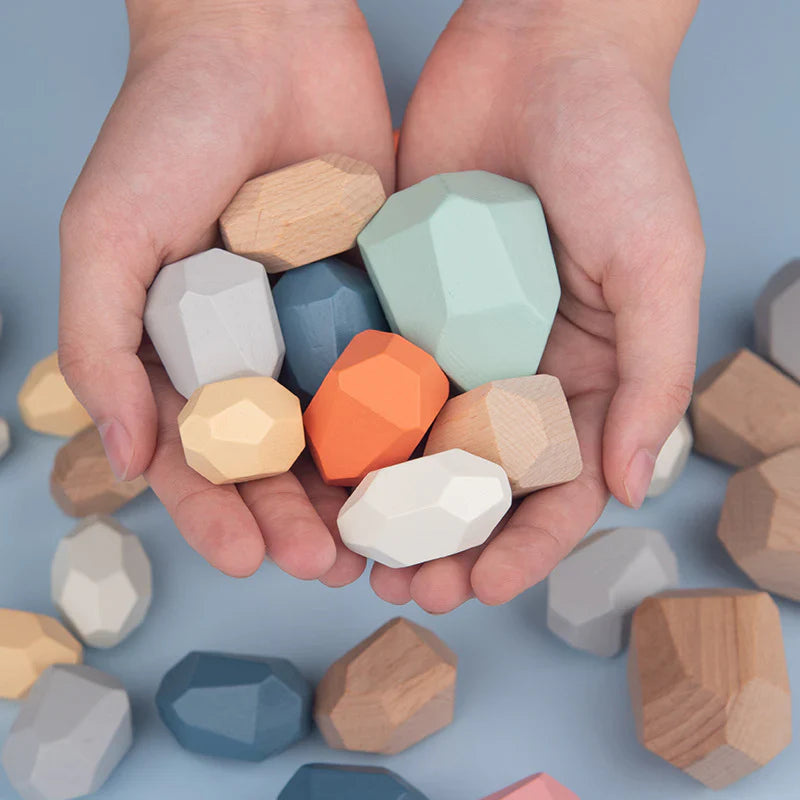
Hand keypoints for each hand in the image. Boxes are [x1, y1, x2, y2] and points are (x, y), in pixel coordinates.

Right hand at [58, 0, 392, 581]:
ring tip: (379, 543)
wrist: (260, 36)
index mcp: (190, 351)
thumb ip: (102, 347)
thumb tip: (123, 457)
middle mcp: (261, 351)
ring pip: (346, 429)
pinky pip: (399, 367)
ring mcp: (325, 327)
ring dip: (359, 491)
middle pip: (281, 457)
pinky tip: (429, 464)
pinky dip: (411, 420)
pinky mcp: (382, 296)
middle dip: (296, 518)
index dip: (219, 512)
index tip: (246, 556)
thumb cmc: (167, 129)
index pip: (203, 454)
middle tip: (324, 565)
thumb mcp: (106, 237)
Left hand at [374, 0, 703, 610]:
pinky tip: (316, 467)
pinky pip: (370, 373)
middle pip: (476, 482)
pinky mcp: (399, 300)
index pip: (557, 486)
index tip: (481, 586)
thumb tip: (631, 485)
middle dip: (444, 543)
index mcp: (584, 374)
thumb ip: (654, 377)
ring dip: (386, 504)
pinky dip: (347, 425)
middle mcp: (514, 368)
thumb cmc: (620, 147)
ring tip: (351, 553)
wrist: (541, 48)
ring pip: (414, 444)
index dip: (524, 546)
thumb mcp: (659, 264)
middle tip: (405, 588)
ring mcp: (452, 338)